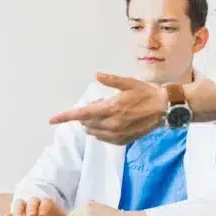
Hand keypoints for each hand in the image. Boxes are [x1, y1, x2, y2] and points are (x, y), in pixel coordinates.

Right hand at [1, 198, 78, 215]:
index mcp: (49, 206)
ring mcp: (25, 210)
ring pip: (20, 204)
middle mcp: (36, 206)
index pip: (46, 203)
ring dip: (18, 210)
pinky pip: (9, 215)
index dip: (44, 207)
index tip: (42, 215)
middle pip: (33, 201)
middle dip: (32, 208)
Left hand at [49, 73, 167, 144]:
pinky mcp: (123, 140)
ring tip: (104, 113)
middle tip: (98, 104)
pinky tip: (107, 125)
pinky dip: (101, 132)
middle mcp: (111, 124)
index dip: (65, 117)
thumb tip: (97, 75)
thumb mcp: (128, 83)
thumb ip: (110, 80)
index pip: (81, 115)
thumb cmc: (146, 94)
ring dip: (92, 124)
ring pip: (94, 132)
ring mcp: (117, 134)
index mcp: (110, 109)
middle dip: (85, 115)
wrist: (164, 110)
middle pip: (87, 123)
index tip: (51, 119)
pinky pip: (104, 139)